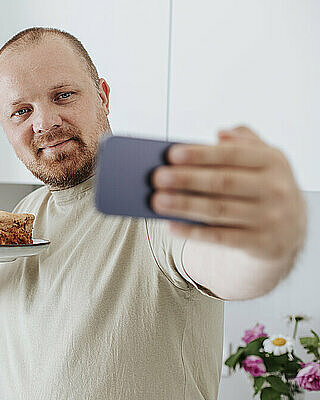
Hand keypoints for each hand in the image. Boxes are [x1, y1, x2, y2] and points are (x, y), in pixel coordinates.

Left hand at [150, 126, 306, 260]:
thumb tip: (220, 135)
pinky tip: (171, 226)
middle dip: (186, 180)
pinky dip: (193, 232)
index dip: (201, 154)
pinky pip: (220, 238)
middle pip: (222, 183)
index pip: (232, 154)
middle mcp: (275, 189)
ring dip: (183, 206)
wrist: (290, 229)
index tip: (171, 154)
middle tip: (157, 178)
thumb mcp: (264, 159)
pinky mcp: (261, 243)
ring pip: (218, 210)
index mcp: (273, 161)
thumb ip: (244, 142)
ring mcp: (270, 218)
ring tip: (156, 201)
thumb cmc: (264, 186)